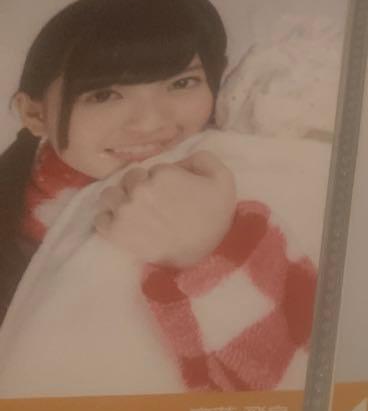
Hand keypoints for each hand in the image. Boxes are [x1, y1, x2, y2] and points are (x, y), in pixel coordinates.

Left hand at [94, 151, 237, 267]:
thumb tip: (179, 160)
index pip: (154, 168)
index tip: (173, 191)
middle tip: (155, 201)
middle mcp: (140, 190)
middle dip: (141, 185)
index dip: (163, 178)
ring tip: (136, 210)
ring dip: (121, 199)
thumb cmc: (216, 215)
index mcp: (163, 174)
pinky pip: (101, 219)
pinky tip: (126, 223)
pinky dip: (110, 219)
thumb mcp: (223, 177)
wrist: (206, 253)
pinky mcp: (116, 233)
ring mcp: (125, 212)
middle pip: (129, 178)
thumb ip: (201, 157)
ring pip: (110, 195)